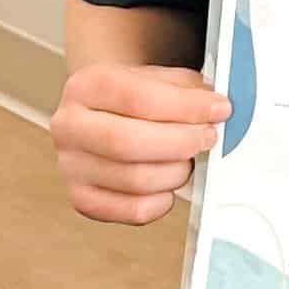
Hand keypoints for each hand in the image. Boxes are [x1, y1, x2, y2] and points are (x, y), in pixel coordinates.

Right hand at [52, 64, 232, 224]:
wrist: (107, 115)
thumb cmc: (139, 98)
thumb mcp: (162, 78)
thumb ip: (189, 90)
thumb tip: (217, 110)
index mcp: (86, 86)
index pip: (136, 97)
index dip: (185, 106)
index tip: (219, 109)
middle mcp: (69, 126)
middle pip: (126, 142)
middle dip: (180, 142)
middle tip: (208, 137)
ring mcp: (71, 166)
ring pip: (134, 180)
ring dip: (176, 171)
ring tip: (188, 159)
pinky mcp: (83, 199)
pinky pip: (133, 210)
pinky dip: (163, 200)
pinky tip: (169, 183)